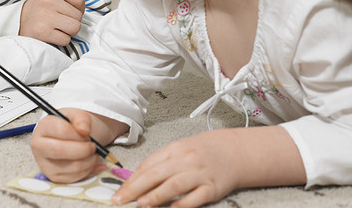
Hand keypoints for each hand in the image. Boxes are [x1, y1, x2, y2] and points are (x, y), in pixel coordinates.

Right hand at [19, 0, 84, 44]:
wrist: (17, 23)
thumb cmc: (40, 10)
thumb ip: (68, 0)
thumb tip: (85, 13)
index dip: (78, 9)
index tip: (67, 12)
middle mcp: (47, 0)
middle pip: (78, 16)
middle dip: (71, 21)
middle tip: (59, 22)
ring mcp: (44, 16)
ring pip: (75, 28)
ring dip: (68, 32)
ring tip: (56, 28)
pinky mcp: (42, 32)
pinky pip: (66, 39)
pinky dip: (61, 40)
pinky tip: (50, 35)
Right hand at [31, 109, 101, 182]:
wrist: (66, 137)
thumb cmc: (70, 126)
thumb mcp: (76, 115)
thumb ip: (81, 119)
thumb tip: (84, 130)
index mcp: (42, 127)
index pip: (60, 130)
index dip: (78, 134)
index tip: (87, 134)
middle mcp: (39, 146)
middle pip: (60, 150)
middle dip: (83, 149)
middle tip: (93, 145)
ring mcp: (44, 163)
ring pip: (71, 166)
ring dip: (89, 159)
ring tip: (92, 152)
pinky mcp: (53, 176)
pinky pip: (75, 176)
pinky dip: (87, 169)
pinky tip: (87, 160)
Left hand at [111, 130, 240, 207]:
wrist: (233, 152)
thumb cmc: (200, 152)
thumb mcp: (178, 150)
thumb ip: (160, 164)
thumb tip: (135, 180)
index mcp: (174, 149)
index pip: (148, 164)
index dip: (131, 179)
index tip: (119, 192)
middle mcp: (186, 160)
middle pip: (156, 174)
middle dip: (136, 188)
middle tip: (121, 200)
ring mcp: (200, 174)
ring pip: (174, 185)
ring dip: (156, 195)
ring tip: (141, 204)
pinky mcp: (213, 188)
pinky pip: (195, 198)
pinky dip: (182, 204)